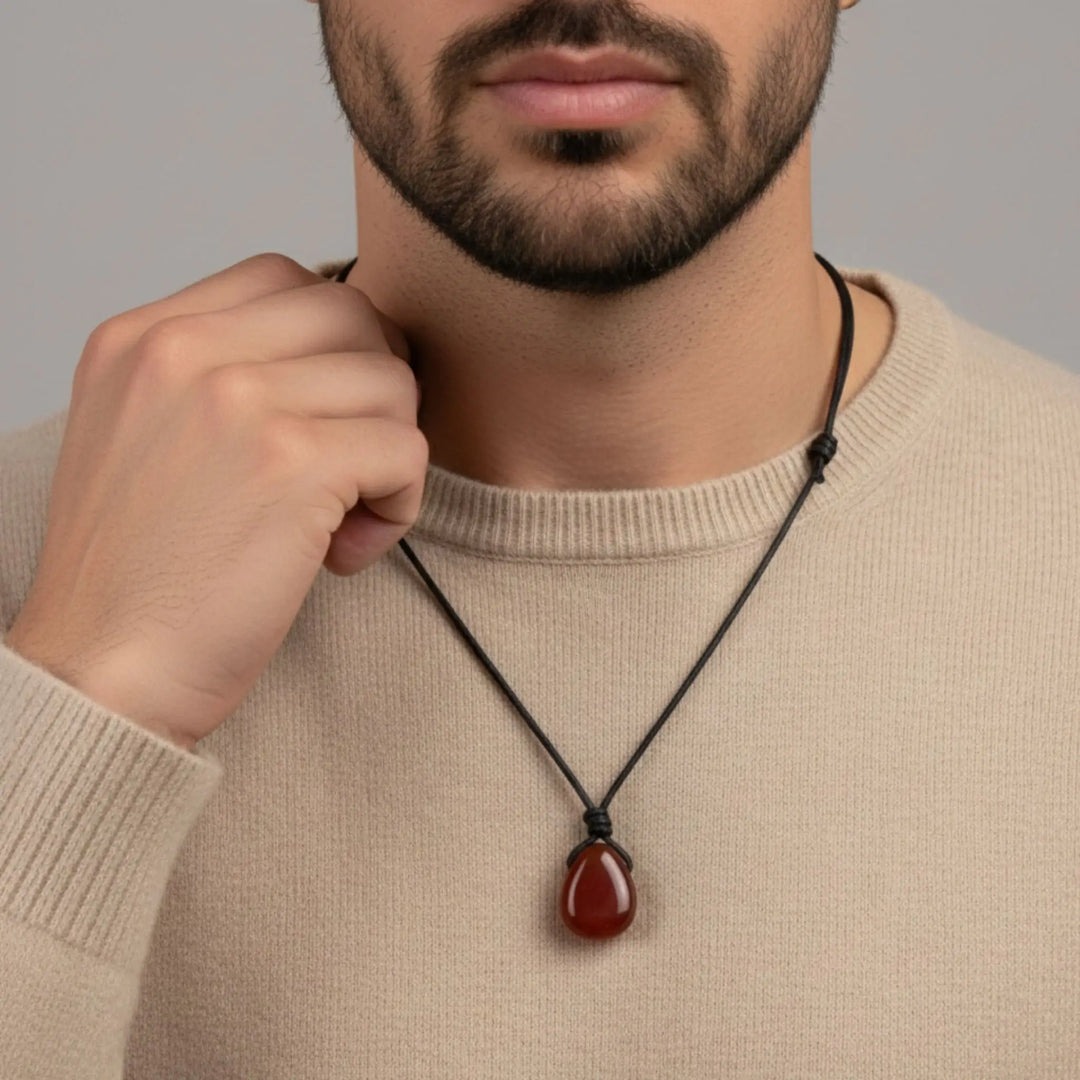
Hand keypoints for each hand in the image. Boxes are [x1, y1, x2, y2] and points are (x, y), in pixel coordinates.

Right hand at [3, 253, 426, 750]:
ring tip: (340, 519)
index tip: (328, 413)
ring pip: (392, 380)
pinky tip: (345, 550)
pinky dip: (400, 504)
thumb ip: (217, 380)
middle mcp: (183, 352)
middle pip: (352, 313)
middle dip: (375, 391)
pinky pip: (406, 448)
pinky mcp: (291, 463)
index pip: (282, 277)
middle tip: (350, 462)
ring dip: (388, 456)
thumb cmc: (138, 576)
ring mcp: (238, 401)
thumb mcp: (143, 438)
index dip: (333, 343)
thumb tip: (336, 356)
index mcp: (143, 339)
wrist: (102, 672)